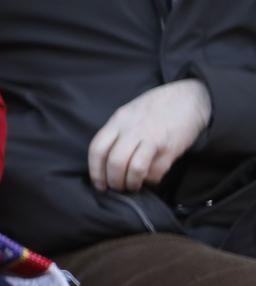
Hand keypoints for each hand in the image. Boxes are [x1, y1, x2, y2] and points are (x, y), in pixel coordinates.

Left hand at [88, 79, 210, 192]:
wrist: (190, 97)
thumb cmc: (156, 107)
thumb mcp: (129, 112)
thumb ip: (116, 132)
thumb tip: (106, 161)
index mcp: (119, 120)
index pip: (97, 149)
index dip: (95, 171)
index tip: (99, 184)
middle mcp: (133, 129)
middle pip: (115, 162)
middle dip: (113, 181)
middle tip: (116, 188)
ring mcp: (153, 138)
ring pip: (134, 169)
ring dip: (131, 183)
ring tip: (132, 186)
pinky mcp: (171, 148)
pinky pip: (156, 171)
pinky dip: (151, 180)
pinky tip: (150, 178)